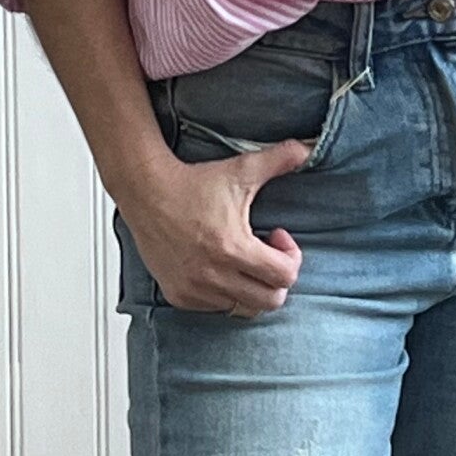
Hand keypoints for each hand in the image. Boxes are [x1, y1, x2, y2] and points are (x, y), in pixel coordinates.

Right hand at [125, 138, 311, 315]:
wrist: (146, 192)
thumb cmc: (193, 183)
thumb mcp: (241, 170)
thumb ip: (279, 159)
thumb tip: (309, 147)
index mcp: (232, 248)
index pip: (285, 276)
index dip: (291, 257)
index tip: (277, 237)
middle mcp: (213, 275)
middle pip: (271, 301)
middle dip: (277, 278)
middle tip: (266, 255)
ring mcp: (194, 289)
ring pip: (244, 308)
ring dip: (252, 288)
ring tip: (243, 262)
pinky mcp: (179, 295)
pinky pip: (216, 309)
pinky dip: (225, 294)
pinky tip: (219, 268)